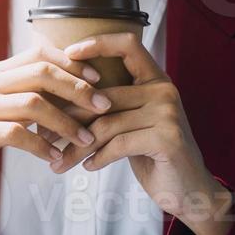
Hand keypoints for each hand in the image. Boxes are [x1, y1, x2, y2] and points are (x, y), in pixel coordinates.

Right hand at [0, 44, 113, 200]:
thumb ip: (22, 96)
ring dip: (67, 123)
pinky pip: (16, 134)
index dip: (72, 63)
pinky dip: (41, 146)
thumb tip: (67, 96)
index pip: (39, 53)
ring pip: (34, 104)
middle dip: (79, 89)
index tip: (98, 79)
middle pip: (43, 74)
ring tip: (86, 140)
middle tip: (104, 106)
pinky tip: (55, 158)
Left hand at [53, 32, 234, 234]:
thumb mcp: (133, 124)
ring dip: (77, 146)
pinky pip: (118, 144)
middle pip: (103, 96)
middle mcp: (164, 90)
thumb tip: (60, 97)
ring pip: (106, 124)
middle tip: (45, 135)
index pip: (128, 45)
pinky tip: (88, 167)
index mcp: (156, 80)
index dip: (98, 43)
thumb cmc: (153, 155)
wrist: (189, 191)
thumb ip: (111, 106)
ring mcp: (168, 113)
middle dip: (69, 117)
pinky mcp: (167, 137)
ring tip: (60, 161)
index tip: (68, 53)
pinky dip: (98, 158)